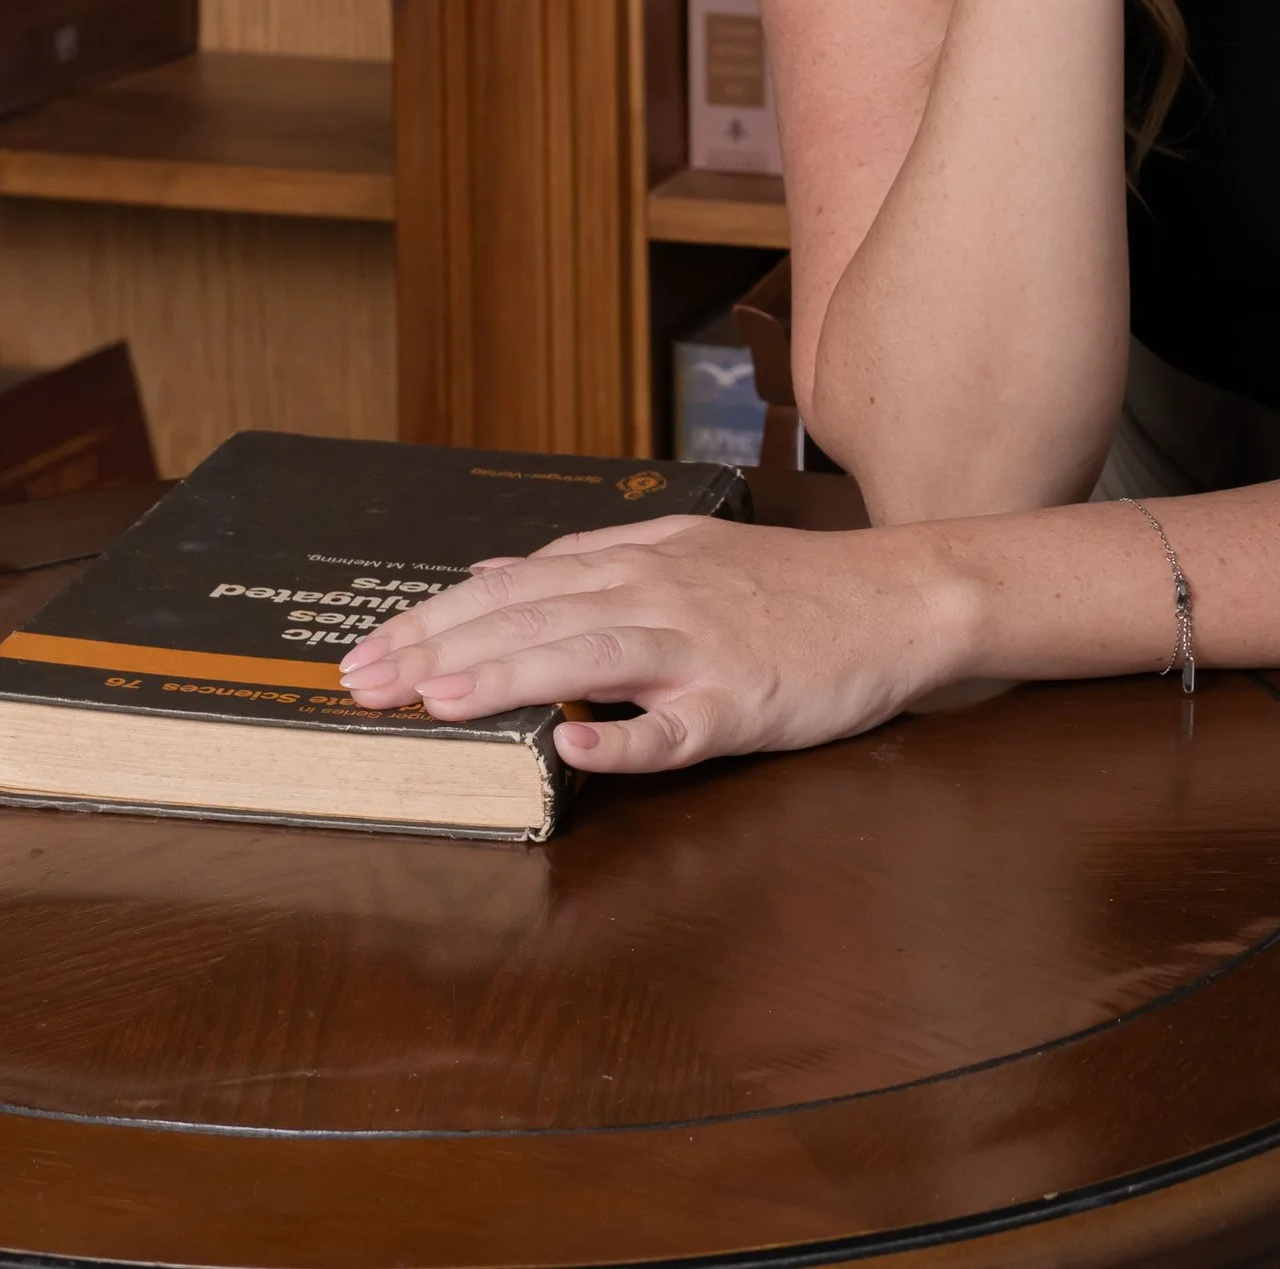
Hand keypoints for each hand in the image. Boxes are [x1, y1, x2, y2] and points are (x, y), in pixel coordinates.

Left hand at [335, 516, 969, 774]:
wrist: (896, 596)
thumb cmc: (787, 587)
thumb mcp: (680, 551)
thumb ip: (586, 561)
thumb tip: (489, 574)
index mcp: (637, 560)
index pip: (513, 586)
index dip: (434, 618)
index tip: (365, 652)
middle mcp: (657, 593)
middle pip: (531, 615)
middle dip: (439, 648)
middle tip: (362, 684)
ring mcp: (698, 648)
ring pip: (587, 653)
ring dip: (507, 675)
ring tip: (436, 700)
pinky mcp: (740, 703)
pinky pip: (675, 727)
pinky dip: (625, 738)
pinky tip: (575, 750)